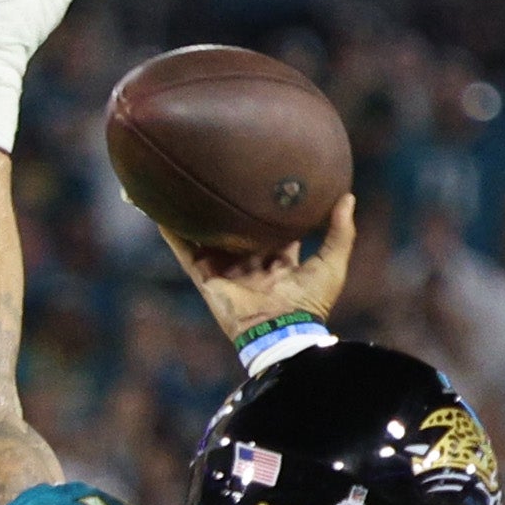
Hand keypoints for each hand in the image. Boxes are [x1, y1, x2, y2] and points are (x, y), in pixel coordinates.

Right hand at [169, 193, 358, 332]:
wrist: (281, 332)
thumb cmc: (310, 304)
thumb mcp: (332, 262)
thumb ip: (340, 232)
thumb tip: (347, 196)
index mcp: (278, 262)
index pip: (270, 228)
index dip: (267, 207)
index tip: (263, 178)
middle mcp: (249, 264)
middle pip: (234, 229)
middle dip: (226, 206)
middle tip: (219, 172)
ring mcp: (225, 270)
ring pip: (205, 235)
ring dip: (191, 212)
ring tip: (179, 182)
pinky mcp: (206, 277)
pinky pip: (184, 249)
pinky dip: (170, 229)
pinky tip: (156, 207)